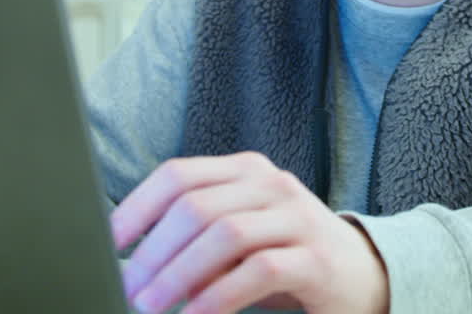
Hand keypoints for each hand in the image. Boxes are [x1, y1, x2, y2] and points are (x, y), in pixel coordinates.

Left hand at [111, 151, 389, 313]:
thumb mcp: (239, 238)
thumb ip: (196, 240)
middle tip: (129, 287)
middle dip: (153, 251)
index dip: (138, 207)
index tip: (109, 242)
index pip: (180, 175)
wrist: (363, 277)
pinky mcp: (316, 258)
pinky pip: (258, 270)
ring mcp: (298, 217)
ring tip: (152, 305)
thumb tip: (134, 263)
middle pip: (196, 206)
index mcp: (247, 171)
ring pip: (225, 234)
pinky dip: (218, 296)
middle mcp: (272, 185)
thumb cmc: (287, 258)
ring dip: (179, 274)